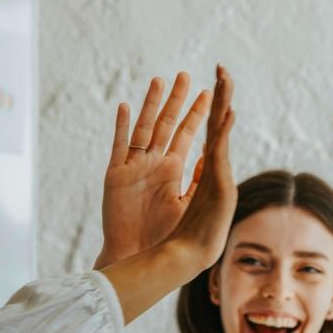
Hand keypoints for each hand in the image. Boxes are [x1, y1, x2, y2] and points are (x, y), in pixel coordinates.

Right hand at [95, 68, 232, 268]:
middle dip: (177, 101)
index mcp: (171, 169)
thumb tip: (216, 156)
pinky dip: (122, 127)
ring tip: (160, 81)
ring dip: (151, 105)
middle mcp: (153, 164)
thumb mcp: (190, 201)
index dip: (199, 114)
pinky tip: (127, 107)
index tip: (211, 93)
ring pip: (143, 128)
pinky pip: (119, 147)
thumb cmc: (166, 235)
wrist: (140, 256)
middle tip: (187, 75)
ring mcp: (134, 168)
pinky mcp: (116, 177)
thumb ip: (200, 178)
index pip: (189, 135)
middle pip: (166, 124)